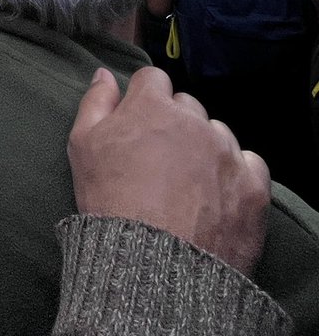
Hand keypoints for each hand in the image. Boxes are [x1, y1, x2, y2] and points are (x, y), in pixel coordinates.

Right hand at [68, 67, 269, 274]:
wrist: (153, 261)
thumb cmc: (109, 198)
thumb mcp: (82, 145)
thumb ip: (95, 102)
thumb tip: (105, 74)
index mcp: (152, 106)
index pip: (153, 79)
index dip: (144, 98)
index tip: (138, 123)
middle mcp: (194, 120)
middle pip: (187, 106)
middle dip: (174, 123)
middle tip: (160, 158)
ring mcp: (227, 152)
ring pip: (218, 133)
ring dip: (205, 146)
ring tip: (188, 181)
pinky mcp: (253, 186)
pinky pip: (249, 163)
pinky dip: (236, 172)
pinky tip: (217, 193)